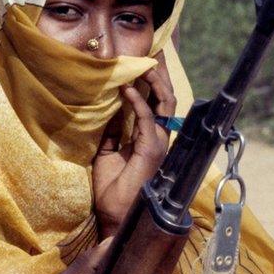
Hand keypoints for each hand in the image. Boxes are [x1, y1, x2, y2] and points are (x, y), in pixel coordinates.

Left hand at [93, 51, 176, 236]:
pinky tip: (125, 89)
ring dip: (154, 82)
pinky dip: (137, 101)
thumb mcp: (106, 155)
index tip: (142, 63)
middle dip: (160, 75)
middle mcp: (158, 138)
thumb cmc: (111, 192)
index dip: (151, 83)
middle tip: (152, 54)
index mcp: (149, 139)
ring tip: (143, 65)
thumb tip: (108, 111)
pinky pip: (147, 118)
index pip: (155, 103)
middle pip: (166, 99)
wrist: (115, 218)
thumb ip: (111, 134)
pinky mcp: (151, 149)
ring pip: (164, 104)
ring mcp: (158, 143)